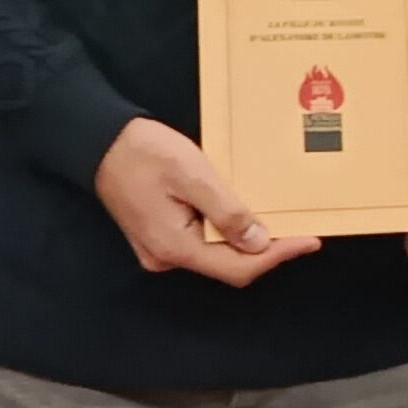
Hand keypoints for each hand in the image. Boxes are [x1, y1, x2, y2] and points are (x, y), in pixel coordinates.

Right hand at [93, 118, 318, 287]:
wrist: (97, 140)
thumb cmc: (143, 152)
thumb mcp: (193, 175)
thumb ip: (227, 212)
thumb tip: (259, 243)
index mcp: (175, 247)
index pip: (237, 267)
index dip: (277, 256)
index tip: (309, 241)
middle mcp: (166, 258)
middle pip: (228, 265)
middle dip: (266, 250)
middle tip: (300, 228)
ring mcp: (160, 249)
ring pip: (215, 253)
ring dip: (246, 240)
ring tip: (279, 219)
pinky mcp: (158, 236)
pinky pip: (200, 241)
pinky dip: (226, 232)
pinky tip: (245, 215)